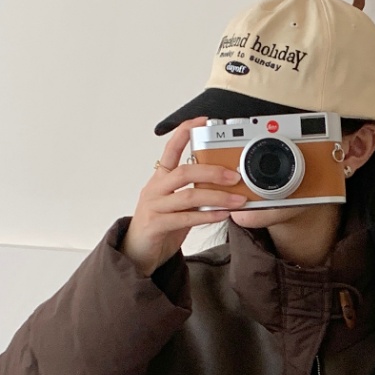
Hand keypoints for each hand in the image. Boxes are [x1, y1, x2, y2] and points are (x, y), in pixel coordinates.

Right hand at [122, 117, 248, 276]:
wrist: (137, 253)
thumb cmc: (159, 227)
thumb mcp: (177, 205)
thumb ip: (194, 193)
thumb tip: (224, 187)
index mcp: (160, 179)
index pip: (171, 148)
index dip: (185, 132)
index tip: (203, 121)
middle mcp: (155, 188)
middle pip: (184, 171)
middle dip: (212, 171)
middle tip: (235, 176)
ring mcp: (154, 206)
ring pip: (188, 196)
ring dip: (217, 197)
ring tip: (238, 200)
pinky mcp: (156, 225)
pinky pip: (186, 218)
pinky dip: (207, 215)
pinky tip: (223, 215)